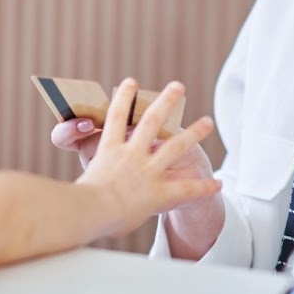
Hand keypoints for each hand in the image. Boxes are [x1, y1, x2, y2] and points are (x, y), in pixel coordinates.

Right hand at [72, 79, 221, 237]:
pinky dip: (204, 187)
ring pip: (175, 147)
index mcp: (108, 149)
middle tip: (178, 87)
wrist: (89, 211)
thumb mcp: (78, 182)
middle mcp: (130, 155)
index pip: (116, 116)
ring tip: (207, 121)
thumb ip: (84, 178)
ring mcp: (147, 172)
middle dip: (166, 102)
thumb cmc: (76, 202)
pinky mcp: (159, 192)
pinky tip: (219, 183)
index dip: (124, 97)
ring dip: (194, 133)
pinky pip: (187, 189)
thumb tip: (75, 188)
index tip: (130, 82)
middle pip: (151, 121)